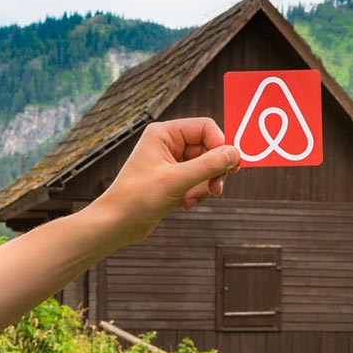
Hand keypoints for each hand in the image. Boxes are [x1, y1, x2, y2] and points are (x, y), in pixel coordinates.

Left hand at [94, 117, 240, 243]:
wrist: (116, 224)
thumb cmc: (138, 198)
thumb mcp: (177, 180)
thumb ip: (209, 165)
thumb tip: (236, 153)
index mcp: (164, 133)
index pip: (205, 127)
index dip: (220, 144)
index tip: (230, 165)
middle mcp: (169, 143)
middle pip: (209, 148)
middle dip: (214, 170)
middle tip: (216, 188)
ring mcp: (172, 162)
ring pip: (206, 166)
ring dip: (205, 185)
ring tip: (193, 200)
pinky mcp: (174, 179)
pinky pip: (199, 180)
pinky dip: (198, 193)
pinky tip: (185, 204)